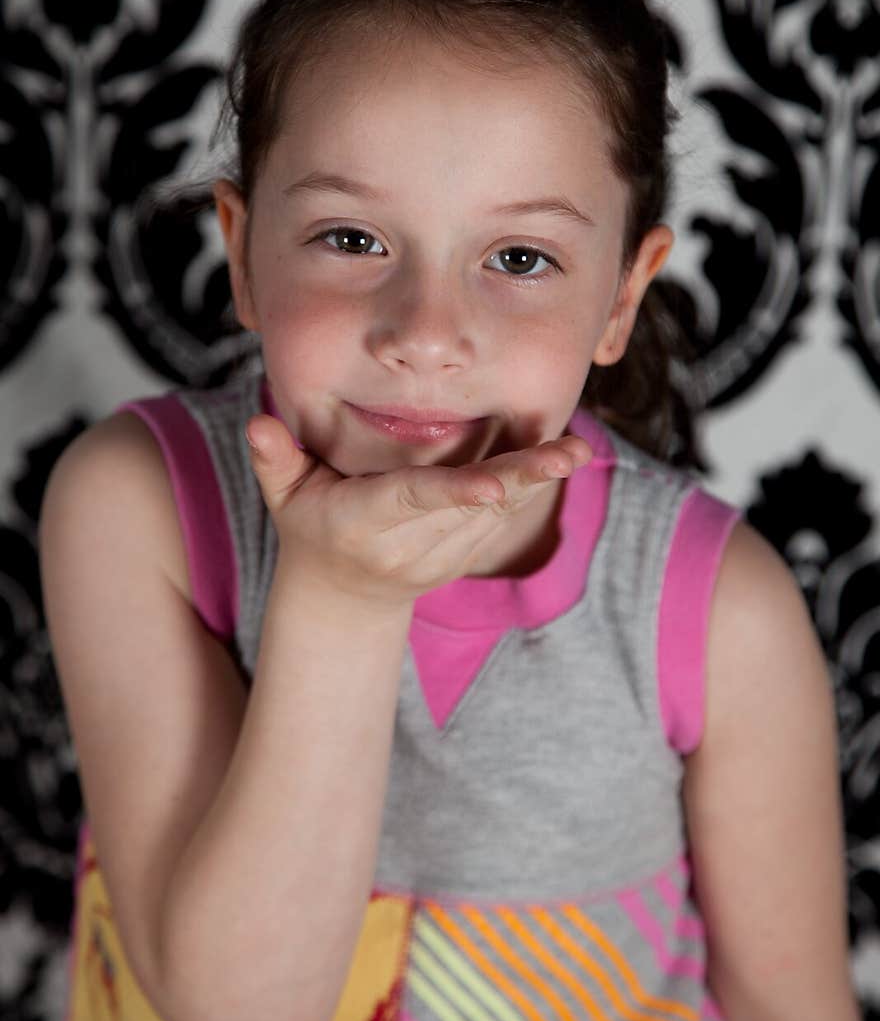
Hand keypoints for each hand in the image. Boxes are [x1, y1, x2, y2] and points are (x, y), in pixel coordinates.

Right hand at [244, 413, 592, 607]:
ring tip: (575, 450)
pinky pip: (499, 525)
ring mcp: (437, 560)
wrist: (340, 595)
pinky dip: (528, 493)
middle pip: (471, 508)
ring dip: (535, 483)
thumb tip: (258, 424)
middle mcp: (406, 548)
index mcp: (364, 523)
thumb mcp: (284, 495)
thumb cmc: (310, 525)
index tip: (499, 484)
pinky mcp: (460, 561)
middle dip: (522, 479)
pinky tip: (558, 460)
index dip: (457, 492)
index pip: (415, 502)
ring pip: (493, 518)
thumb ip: (273, 459)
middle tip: (568, 454)